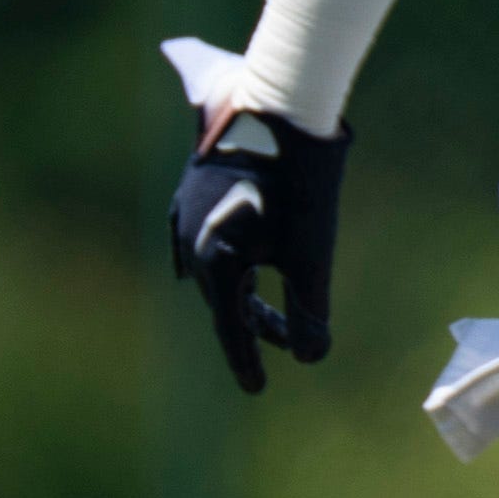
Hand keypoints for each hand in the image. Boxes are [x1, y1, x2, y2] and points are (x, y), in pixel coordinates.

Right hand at [171, 107, 350, 391]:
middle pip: (225, 297)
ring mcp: (185, 211)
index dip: (246, 361)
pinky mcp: (192, 187)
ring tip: (266, 307)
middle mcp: (190, 242)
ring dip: (243, 290)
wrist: (280, 108)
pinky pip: (202, 238)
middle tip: (284, 342)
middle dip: (254, 323)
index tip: (257, 389)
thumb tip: (309, 357)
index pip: (232, 328)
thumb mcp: (313, 257)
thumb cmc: (302, 187)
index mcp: (216, 264)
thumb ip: (309, 312)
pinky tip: (227, 266)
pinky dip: (224, 259)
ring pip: (215, 266)